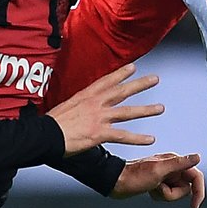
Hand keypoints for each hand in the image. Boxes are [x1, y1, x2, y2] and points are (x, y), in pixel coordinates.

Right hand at [47, 63, 162, 153]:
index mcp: (85, 96)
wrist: (46, 135)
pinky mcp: (101, 133)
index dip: (121, 74)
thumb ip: (77, 106)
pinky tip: (150, 139)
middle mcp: (96, 104)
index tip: (132, 68)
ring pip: (128, 112)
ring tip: (160, 108)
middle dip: (140, 84)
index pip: (106, 81)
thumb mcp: (64, 107)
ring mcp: (100, 118)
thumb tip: (79, 109)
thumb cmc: (51, 123)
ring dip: (146, 110)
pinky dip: (138, 138)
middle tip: (154, 79)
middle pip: (122, 91)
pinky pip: (124, 136)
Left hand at [112, 152, 205, 207]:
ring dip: (165, 195)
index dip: (198, 191)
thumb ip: (180, 164)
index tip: (195, 205)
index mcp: (174, 161)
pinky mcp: (159, 183)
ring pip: (177, 192)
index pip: (196, 177)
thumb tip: (197, 157)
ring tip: (153, 188)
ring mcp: (166, 176)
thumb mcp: (159, 170)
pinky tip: (150, 190)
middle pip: (186, 188)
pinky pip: (167, 194)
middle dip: (173, 193)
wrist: (117, 182)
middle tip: (160, 188)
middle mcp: (172, 168)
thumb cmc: (134, 175)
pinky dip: (159, 196)